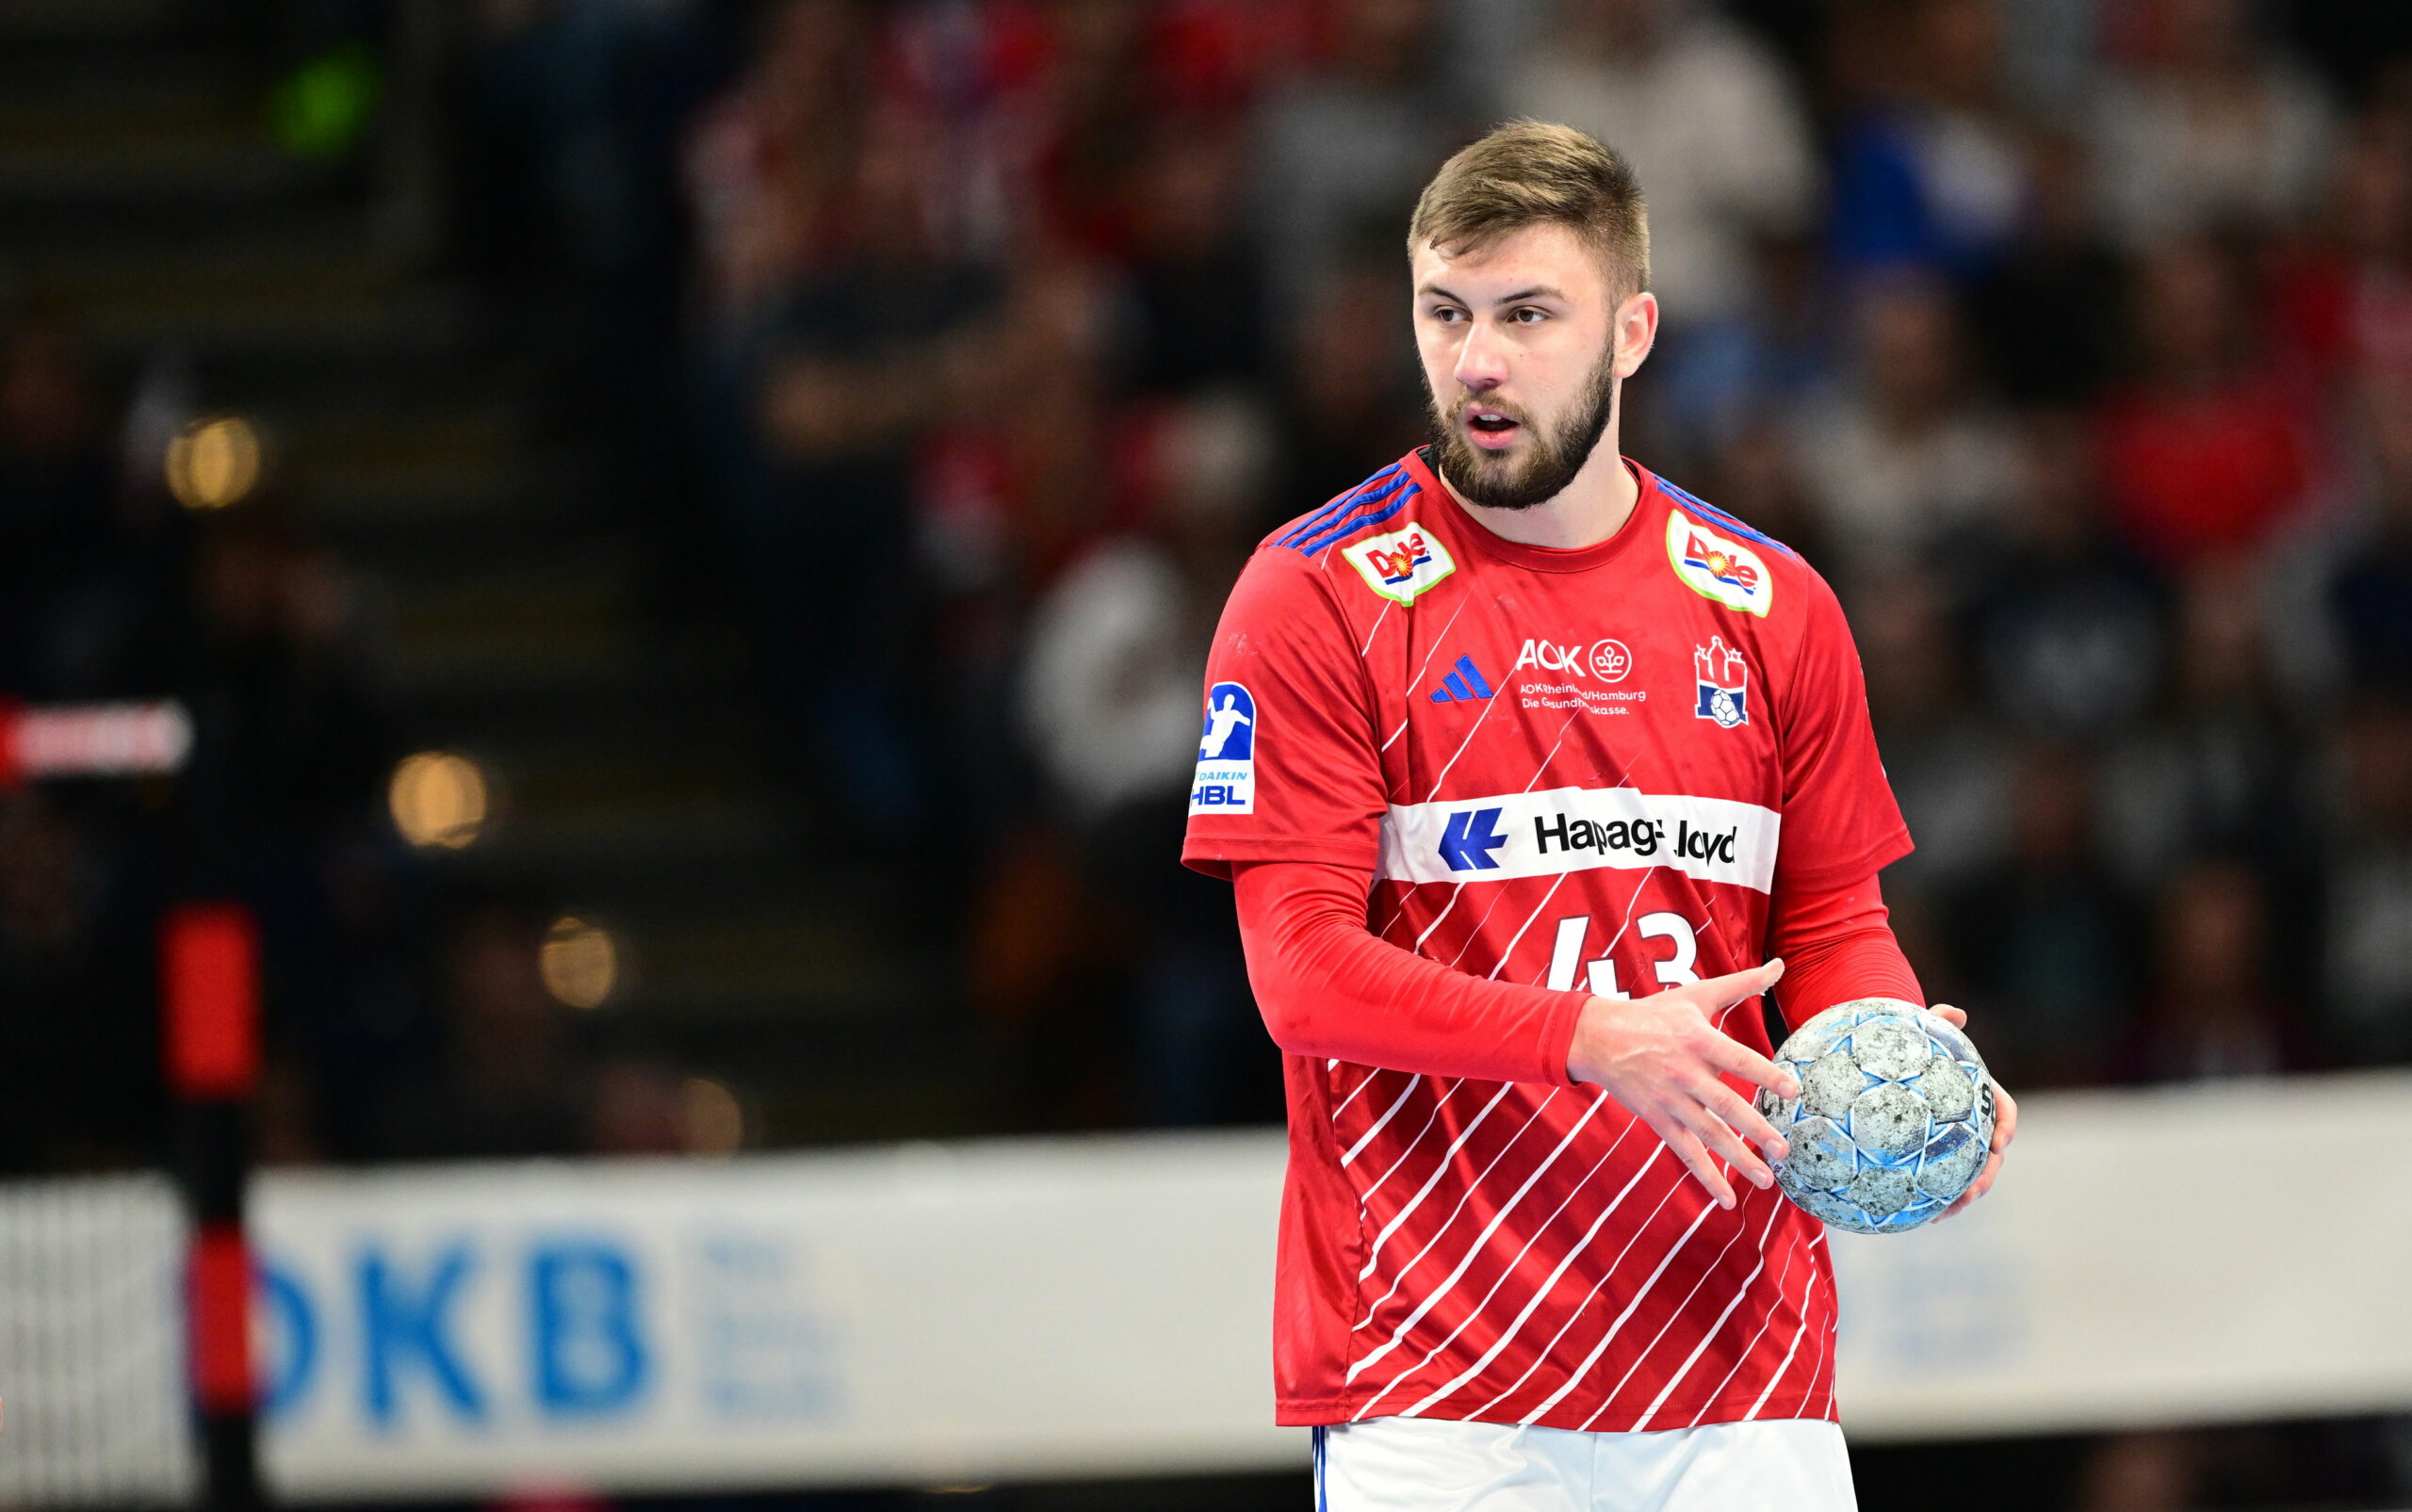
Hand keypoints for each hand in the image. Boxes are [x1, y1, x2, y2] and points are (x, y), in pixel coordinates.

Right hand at [1566, 960, 1798, 1209]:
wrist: (1597, 1036)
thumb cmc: (1654, 1013)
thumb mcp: (1697, 994)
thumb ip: (1742, 984)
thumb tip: (1780, 964)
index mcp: (1697, 1039)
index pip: (1738, 1059)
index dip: (1765, 1074)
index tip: (1793, 1090)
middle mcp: (1684, 1072)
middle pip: (1724, 1104)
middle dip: (1755, 1129)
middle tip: (1783, 1149)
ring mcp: (1670, 1099)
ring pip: (1708, 1134)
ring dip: (1738, 1159)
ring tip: (1766, 1179)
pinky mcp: (1658, 1119)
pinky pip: (1686, 1151)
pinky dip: (1706, 1176)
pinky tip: (1728, 1198)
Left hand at [1926, 1002, 2014, 1219]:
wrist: (1902, 1067)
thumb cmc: (1918, 1049)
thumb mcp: (1929, 1032)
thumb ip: (1940, 1021)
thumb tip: (1956, 1011)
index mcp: (1980, 1095)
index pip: (2004, 1110)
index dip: (2007, 1126)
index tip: (1999, 1141)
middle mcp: (1976, 1123)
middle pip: (1993, 1154)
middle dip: (1987, 1174)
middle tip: (1974, 1190)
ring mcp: (1961, 1144)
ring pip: (1974, 1175)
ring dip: (1967, 1195)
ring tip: (1949, 1211)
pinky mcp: (1941, 1160)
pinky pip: (1948, 1183)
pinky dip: (1941, 1200)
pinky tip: (1925, 1216)